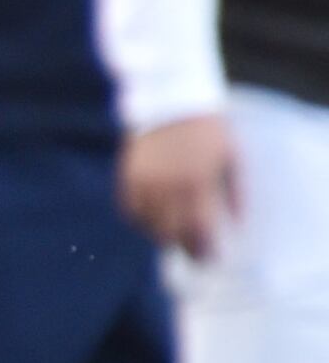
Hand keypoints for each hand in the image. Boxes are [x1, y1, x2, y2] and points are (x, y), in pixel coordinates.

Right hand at [120, 114, 239, 262]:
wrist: (170, 103)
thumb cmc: (210, 131)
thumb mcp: (232, 160)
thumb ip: (235, 194)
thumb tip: (235, 225)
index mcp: (197, 182)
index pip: (198, 229)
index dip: (204, 249)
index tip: (210, 259)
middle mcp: (167, 186)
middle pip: (171, 232)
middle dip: (184, 247)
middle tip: (195, 254)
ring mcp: (143, 183)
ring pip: (149, 225)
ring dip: (162, 234)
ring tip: (175, 236)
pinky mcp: (127, 178)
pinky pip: (131, 211)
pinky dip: (142, 220)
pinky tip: (154, 220)